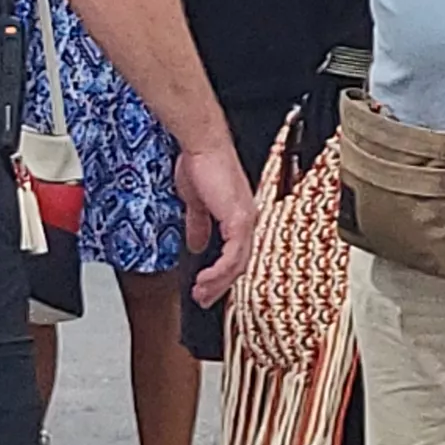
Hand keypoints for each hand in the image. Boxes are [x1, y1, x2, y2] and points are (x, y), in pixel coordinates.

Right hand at [174, 138, 257, 307]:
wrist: (203, 145)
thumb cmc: (201, 164)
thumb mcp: (197, 203)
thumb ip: (199, 225)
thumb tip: (197, 245)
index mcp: (239, 216)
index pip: (236, 255)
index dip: (222, 275)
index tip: (207, 288)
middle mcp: (247, 219)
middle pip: (240, 264)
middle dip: (220, 286)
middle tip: (204, 299)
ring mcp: (246, 220)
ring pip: (239, 264)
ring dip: (218, 283)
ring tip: (201, 294)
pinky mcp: (239, 219)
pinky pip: (234, 256)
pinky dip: (220, 272)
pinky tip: (206, 280)